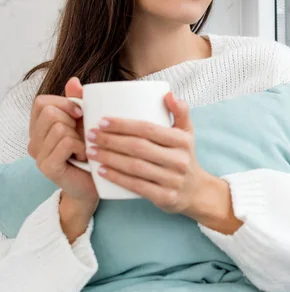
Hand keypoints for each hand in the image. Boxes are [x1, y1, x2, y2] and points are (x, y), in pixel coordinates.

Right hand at [28, 77, 98, 207]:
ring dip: (79, 136)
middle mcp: (33, 141)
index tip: (80, 114)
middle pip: (49, 112)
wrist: (93, 185)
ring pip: (59, 127)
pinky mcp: (48, 167)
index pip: (41, 102)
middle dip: (72, 121)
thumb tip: (74, 81)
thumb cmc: (89, 151)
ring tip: (83, 148)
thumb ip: (77, 101)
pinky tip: (83, 156)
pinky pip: (65, 142)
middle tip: (81, 136)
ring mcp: (38, 155)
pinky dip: (80, 146)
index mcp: (38, 128)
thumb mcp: (84, 122)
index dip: (63, 103)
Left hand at [85, 92, 215, 219]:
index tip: (102, 121)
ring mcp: (172, 180)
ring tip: (91, 151)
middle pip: (138, 147)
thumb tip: (167, 93)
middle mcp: (179, 160)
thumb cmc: (184, 156)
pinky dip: (117, 178)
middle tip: (90, 135)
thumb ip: (180, 111)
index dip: (123, 125)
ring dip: (109, 158)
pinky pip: (136, 186)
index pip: (148, 129)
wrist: (196, 191)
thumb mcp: (187, 132)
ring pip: (134, 167)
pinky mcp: (165, 197)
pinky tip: (101, 171)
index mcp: (182, 140)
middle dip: (110, 140)